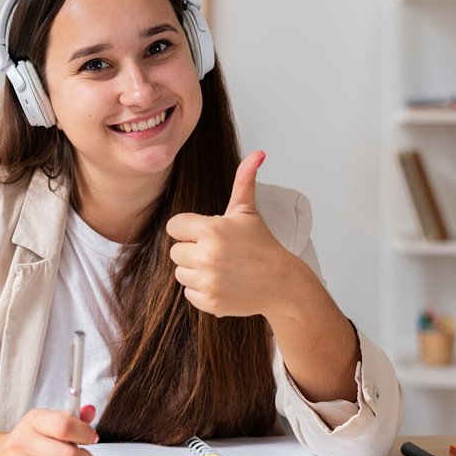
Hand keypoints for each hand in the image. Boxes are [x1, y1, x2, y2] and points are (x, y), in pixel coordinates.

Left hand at [166, 151, 298, 318]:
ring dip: (195, 271)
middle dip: (192, 250)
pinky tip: (222, 283)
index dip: (188, 229)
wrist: (282, 283)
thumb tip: (256, 153)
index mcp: (211, 230)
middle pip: (175, 251)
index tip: (205, 233)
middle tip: (217, 252)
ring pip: (180, 273)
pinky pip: (189, 293)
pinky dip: (202, 291)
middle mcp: (206, 256)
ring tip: (219, 268)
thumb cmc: (262, 245)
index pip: (174, 226)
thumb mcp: (248, 212)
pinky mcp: (210, 302)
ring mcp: (208, 281)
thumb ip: (244, 182)